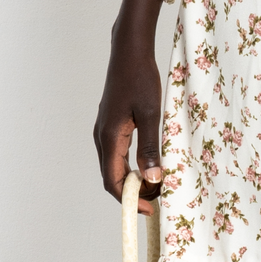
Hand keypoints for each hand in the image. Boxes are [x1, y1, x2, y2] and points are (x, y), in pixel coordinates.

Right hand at [94, 0, 164, 210]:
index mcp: (109, 137)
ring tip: (157, 184)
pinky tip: (149, 165)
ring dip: (133, 180)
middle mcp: (101, 137)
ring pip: (114, 166)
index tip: (150, 210)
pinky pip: (117, 154)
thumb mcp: (151, 114)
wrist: (129, 51)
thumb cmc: (140, 78)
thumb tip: (154, 178)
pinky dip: (131, 166)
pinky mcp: (110, 125)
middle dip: (134, 193)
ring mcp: (104, 131)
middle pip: (112, 177)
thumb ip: (150, 147)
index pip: (113, 181)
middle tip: (159, 199)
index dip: (130, 200)